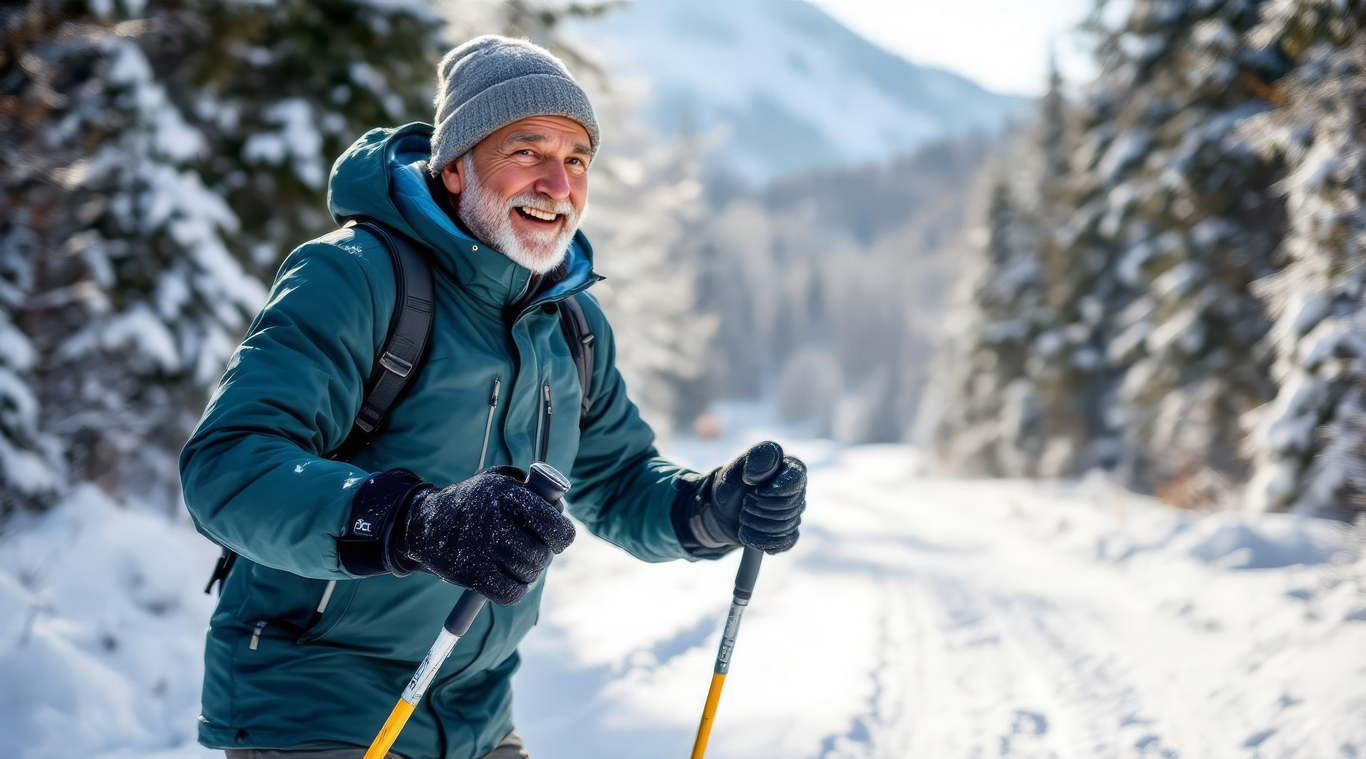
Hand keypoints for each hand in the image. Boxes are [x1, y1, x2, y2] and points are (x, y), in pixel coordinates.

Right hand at [395, 466, 575, 604]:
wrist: (423, 523)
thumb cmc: (472, 501)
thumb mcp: (498, 481)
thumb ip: (531, 489)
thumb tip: (559, 509)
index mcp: (509, 495)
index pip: (555, 526)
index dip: (562, 536)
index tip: (556, 538)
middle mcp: (497, 522)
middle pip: (542, 554)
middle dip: (541, 556)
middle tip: (531, 551)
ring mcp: (484, 549)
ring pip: (528, 574)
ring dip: (527, 573)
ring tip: (516, 562)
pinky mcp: (472, 575)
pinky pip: (511, 593)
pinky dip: (515, 590)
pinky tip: (509, 580)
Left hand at [671, 441, 806, 556]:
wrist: (720, 512)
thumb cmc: (731, 484)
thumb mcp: (737, 466)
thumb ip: (756, 459)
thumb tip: (767, 470)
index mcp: (789, 467)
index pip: (795, 480)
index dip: (776, 490)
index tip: (756, 491)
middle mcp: (797, 490)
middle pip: (791, 507)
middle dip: (761, 509)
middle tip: (744, 504)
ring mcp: (794, 514)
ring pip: (785, 527)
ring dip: (757, 524)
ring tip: (743, 517)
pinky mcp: (787, 534)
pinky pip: (783, 543)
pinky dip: (760, 540)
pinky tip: (748, 533)